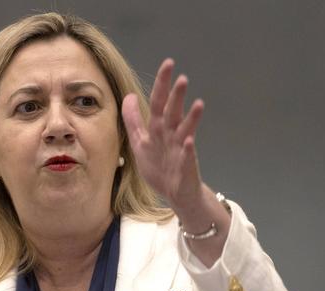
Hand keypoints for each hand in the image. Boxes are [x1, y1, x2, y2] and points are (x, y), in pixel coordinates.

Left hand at [121, 59, 204, 214]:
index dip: (162, 84)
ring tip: (197, 102)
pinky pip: (187, 156)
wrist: (174, 193)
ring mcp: (180, 149)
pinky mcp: (186, 165)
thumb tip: (127, 96)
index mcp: (158, 129)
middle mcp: (171, 135)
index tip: (168, 64)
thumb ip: (133, 121)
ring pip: (185, 130)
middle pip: (172, 112)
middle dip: (176, 95)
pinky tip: (188, 141)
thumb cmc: (159, 167)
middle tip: (181, 76)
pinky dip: (187, 148)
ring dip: (190, 117)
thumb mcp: (140, 142)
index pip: (159, 102)